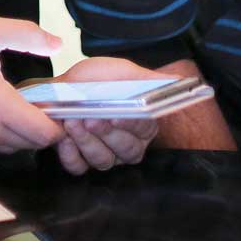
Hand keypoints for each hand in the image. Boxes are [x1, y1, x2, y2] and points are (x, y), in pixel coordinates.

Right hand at [0, 16, 65, 153]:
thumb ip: (28, 35)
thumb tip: (58, 44)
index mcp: (2, 107)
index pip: (47, 134)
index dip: (59, 121)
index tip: (57, 103)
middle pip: (34, 144)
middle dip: (44, 127)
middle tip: (40, 102)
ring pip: (15, 147)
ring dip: (23, 132)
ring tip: (17, 104)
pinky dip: (3, 134)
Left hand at [47, 56, 162, 174]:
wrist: (61, 87)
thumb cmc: (94, 80)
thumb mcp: (122, 72)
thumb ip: (149, 79)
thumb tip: (179, 80)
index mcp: (142, 124)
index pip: (145, 129)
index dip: (132, 124)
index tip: (117, 115)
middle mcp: (127, 144)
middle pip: (127, 150)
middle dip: (107, 134)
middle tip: (90, 118)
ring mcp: (104, 156)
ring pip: (104, 161)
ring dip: (86, 141)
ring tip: (72, 121)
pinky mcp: (81, 162)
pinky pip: (79, 167)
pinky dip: (70, 154)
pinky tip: (64, 137)